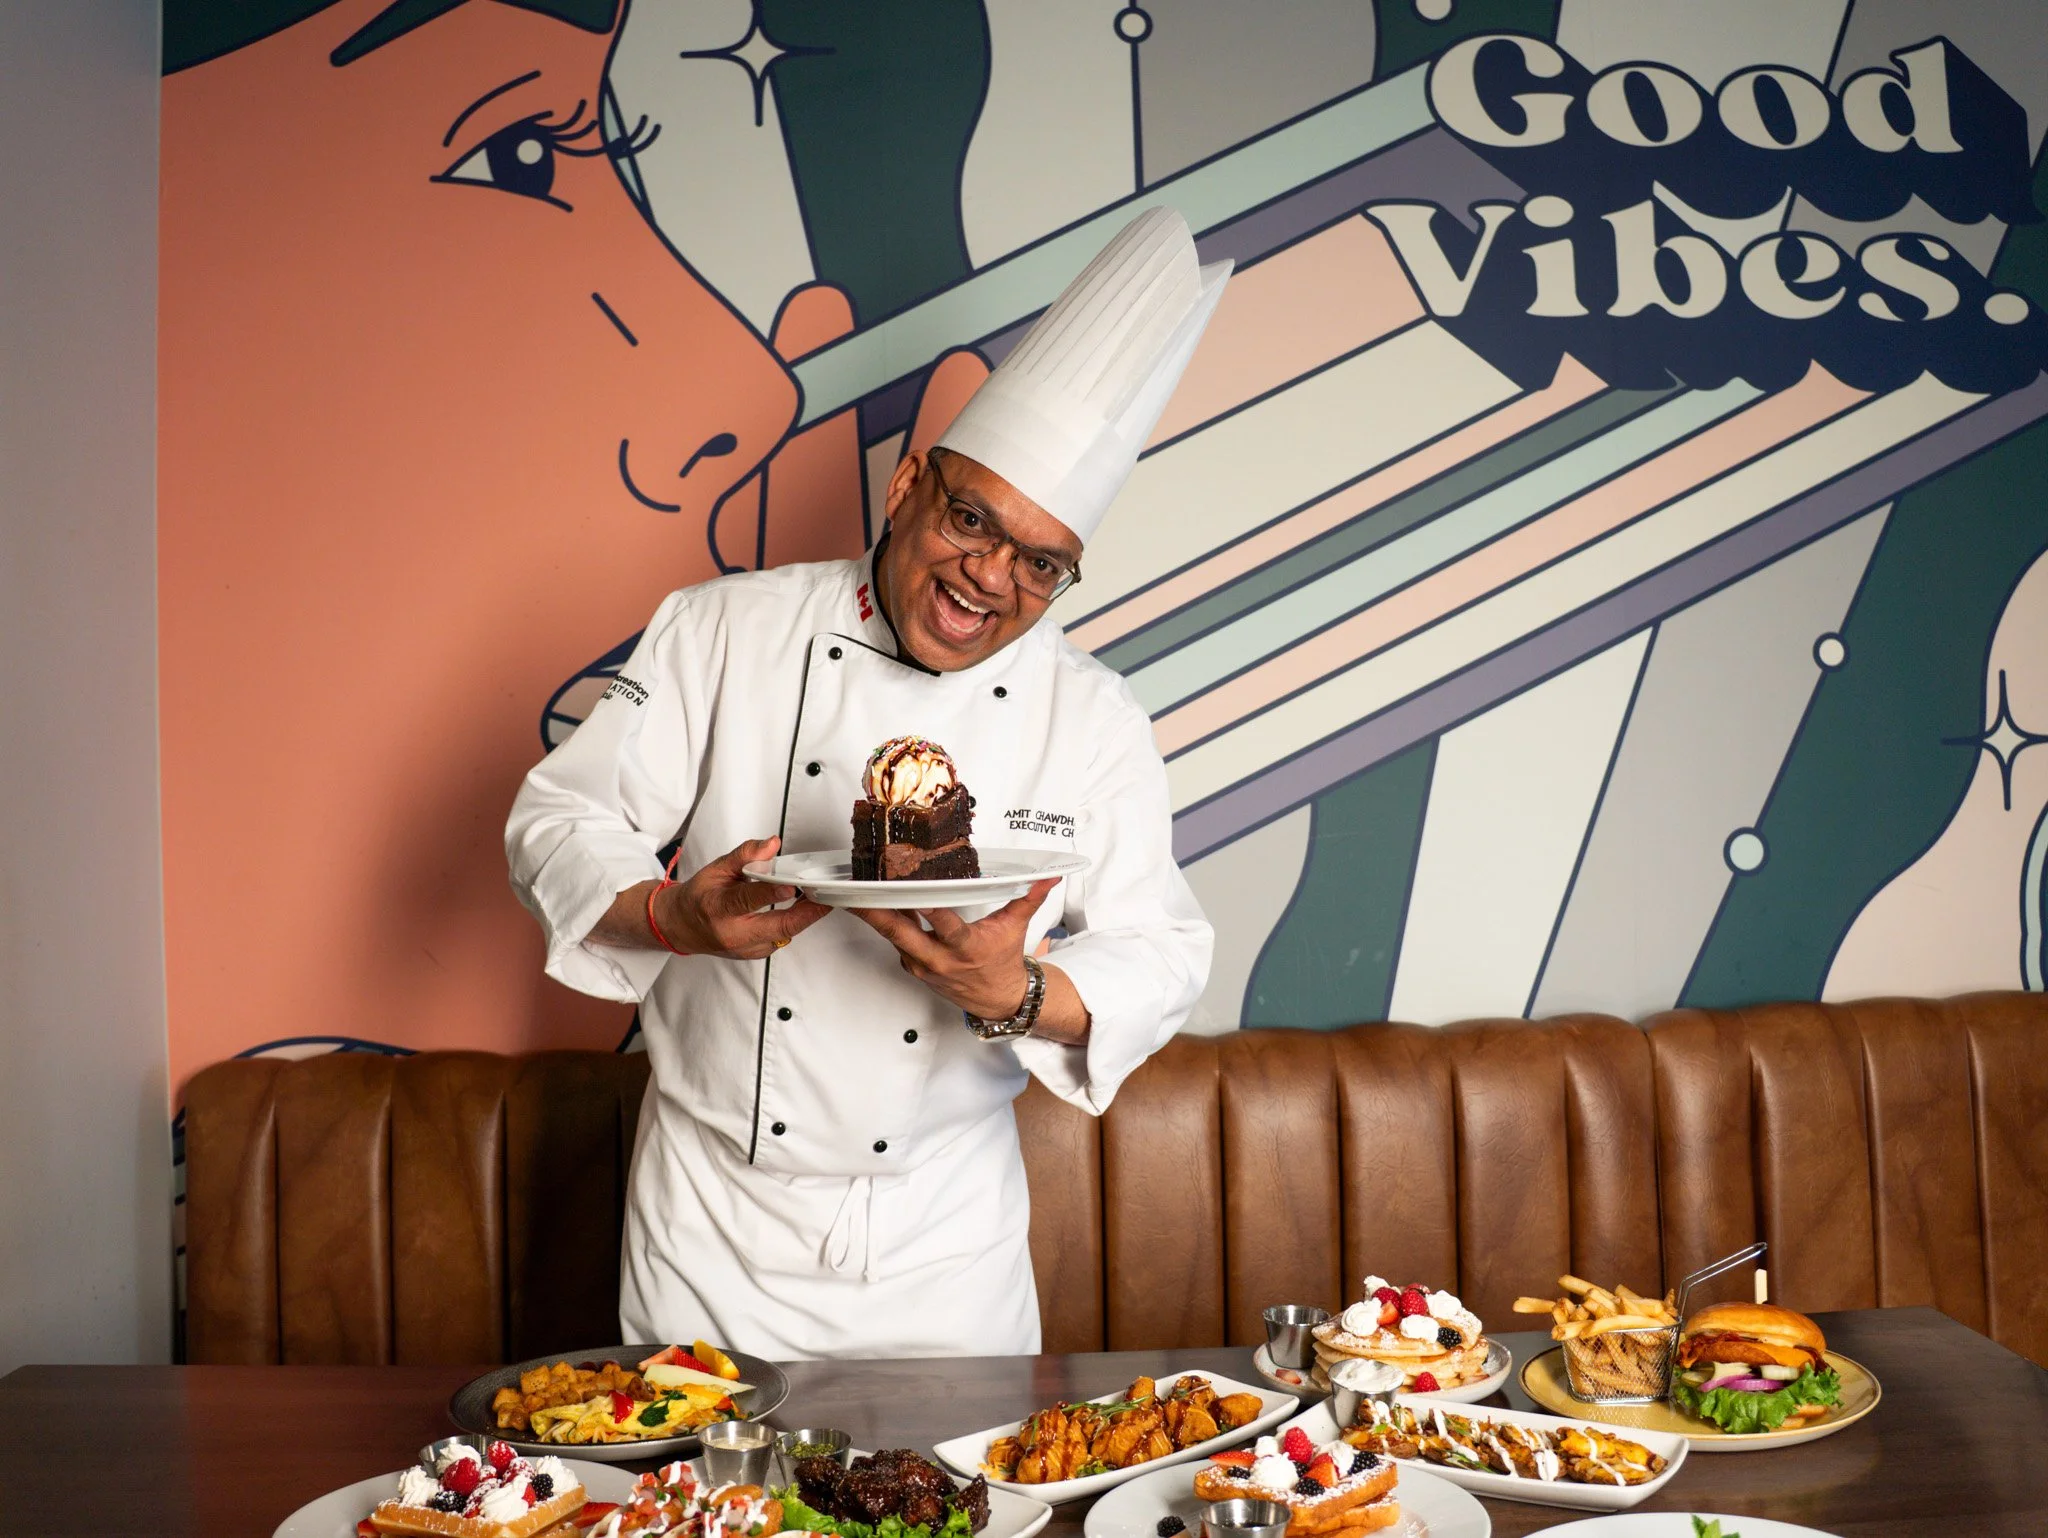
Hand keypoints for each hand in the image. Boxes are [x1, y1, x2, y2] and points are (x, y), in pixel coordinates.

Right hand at [654, 836, 828, 959]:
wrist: (683, 927)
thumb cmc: (700, 897)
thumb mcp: (716, 869)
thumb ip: (745, 855)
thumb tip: (771, 844)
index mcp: (718, 908)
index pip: (747, 901)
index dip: (771, 893)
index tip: (792, 885)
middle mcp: (733, 933)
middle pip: (777, 926)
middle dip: (807, 913)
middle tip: (827, 896)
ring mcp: (746, 948)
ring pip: (784, 934)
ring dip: (805, 916)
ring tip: (819, 896)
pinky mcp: (756, 954)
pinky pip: (781, 938)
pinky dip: (794, 923)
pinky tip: (802, 908)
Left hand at [849, 877, 1060, 1018]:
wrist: (998, 999)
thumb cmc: (1002, 961)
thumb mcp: (1016, 927)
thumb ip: (1029, 898)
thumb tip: (1048, 877)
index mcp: (965, 947)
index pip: (945, 926)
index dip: (930, 911)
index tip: (915, 893)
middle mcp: (940, 959)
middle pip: (901, 934)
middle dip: (877, 913)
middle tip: (857, 893)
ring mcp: (923, 965)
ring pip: (893, 937)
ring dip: (875, 916)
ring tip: (856, 892)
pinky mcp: (914, 968)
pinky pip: (896, 943)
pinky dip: (887, 925)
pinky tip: (877, 906)